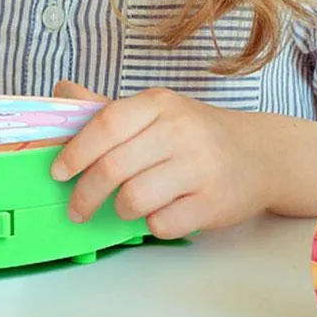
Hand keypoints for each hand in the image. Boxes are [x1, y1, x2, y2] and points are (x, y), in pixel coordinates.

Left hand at [50, 83, 271, 238]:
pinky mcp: (214, 202)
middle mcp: (178, 131)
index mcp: (157, 104)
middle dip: (85, 193)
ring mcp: (199, 167)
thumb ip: (105, 107)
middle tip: (75, 208)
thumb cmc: (192, 132)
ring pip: (134, 198)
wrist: (258, 153)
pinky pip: (163, 223)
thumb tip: (61, 91)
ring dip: (119, 209)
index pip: (105, 125)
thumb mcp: (152, 110)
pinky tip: (156, 214)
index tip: (57, 172)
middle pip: (113, 167)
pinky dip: (151, 225)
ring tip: (122, 206)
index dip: (75, 152)